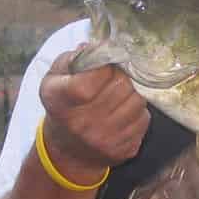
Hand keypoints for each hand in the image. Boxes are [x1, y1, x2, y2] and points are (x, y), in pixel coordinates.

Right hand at [37, 47, 149, 183]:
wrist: (68, 150)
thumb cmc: (63, 105)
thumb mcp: (55, 78)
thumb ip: (73, 58)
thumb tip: (99, 47)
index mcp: (61, 101)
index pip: (92, 79)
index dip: (104, 67)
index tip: (104, 64)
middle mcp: (82, 124)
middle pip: (121, 87)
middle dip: (122, 76)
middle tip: (115, 76)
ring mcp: (104, 140)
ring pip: (137, 101)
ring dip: (131, 92)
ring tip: (120, 93)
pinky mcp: (123, 150)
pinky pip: (143, 120)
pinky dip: (137, 112)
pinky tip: (123, 111)